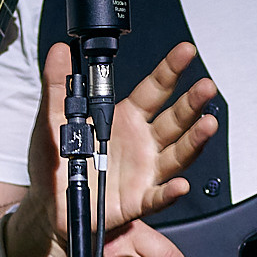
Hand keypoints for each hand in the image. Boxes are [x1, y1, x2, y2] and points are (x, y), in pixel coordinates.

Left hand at [7, 41, 217, 256]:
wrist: (48, 206)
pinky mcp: (137, 200)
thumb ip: (58, 86)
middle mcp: (141, 143)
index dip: (170, 70)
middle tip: (206, 86)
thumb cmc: (55, 163)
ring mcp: (143, 172)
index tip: (186, 51)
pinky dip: (170, 193)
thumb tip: (59, 50)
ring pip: (176, 154)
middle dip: (192, 103)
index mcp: (124, 119)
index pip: (154, 89)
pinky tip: (180, 185)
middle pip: (174, 119)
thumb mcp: (52, 120)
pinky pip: (157, 197)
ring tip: (208, 125)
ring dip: (194, 140)